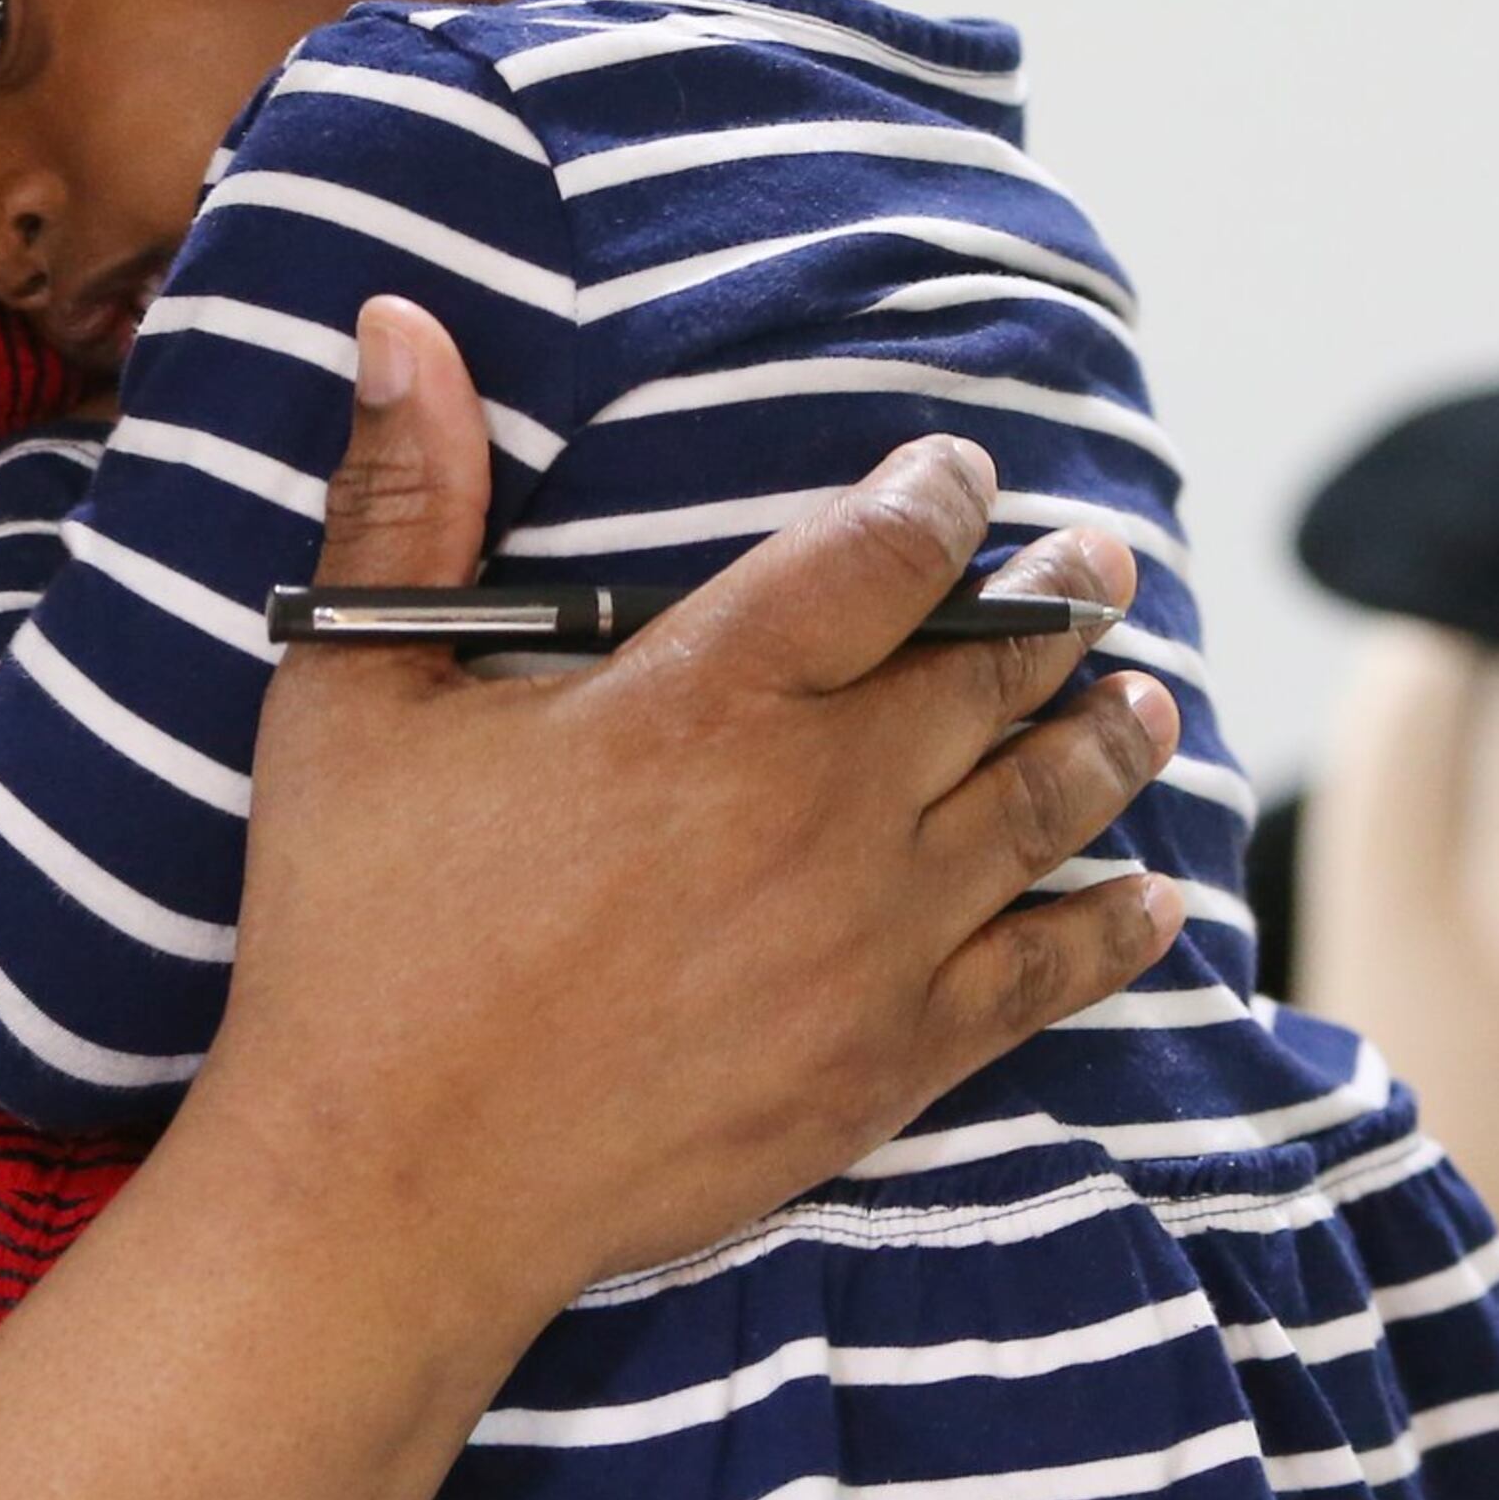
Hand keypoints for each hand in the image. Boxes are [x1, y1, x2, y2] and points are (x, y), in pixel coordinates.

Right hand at [197, 298, 1181, 1341]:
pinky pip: (1049, 973)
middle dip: (1058, 604)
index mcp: (707, 696)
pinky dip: (1112, 922)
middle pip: (995, 671)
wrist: (392, 1179)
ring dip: (1106, 738)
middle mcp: (825, 804)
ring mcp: (875, 940)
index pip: (883, 554)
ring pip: (1045, 808)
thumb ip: (403, 500)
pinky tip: (1144, 894)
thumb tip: (397, 320)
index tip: (958, 473)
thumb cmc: (358, 928)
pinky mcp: (889, 1061)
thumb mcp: (354, 694)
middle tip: (1099, 564)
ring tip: (1143, 697)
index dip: (938, 498)